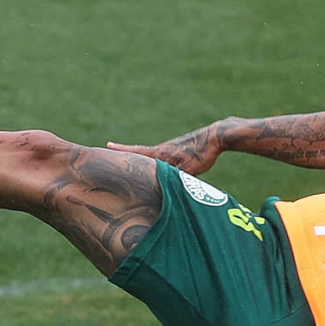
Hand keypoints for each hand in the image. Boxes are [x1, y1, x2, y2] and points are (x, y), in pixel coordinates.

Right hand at [107, 122, 223, 174]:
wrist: (216, 137)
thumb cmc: (201, 153)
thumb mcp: (187, 170)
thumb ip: (174, 178)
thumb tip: (164, 188)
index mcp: (162, 152)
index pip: (137, 151)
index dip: (122, 150)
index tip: (108, 145)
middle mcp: (164, 149)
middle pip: (141, 153)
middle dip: (127, 153)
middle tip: (111, 148)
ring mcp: (173, 148)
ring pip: (154, 157)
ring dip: (144, 159)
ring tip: (136, 164)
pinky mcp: (181, 150)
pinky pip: (167, 159)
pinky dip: (161, 163)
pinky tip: (165, 168)